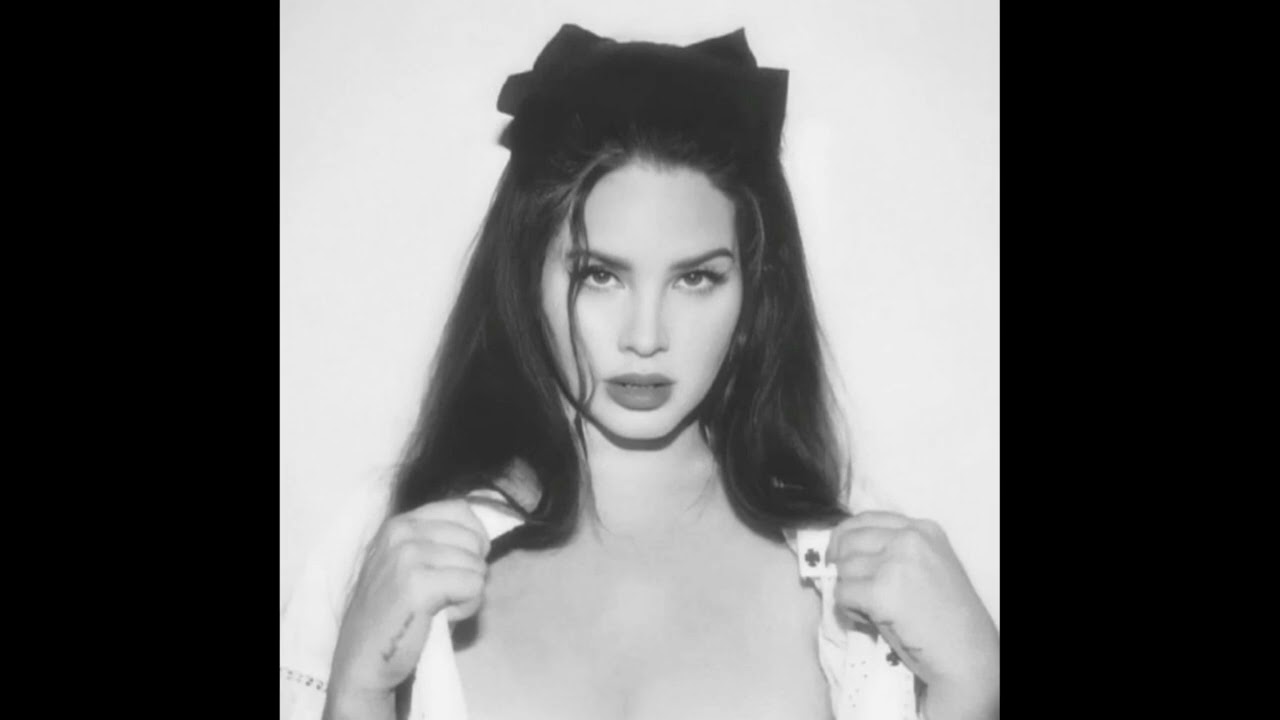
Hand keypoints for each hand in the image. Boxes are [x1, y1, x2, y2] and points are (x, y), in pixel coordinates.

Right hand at [326, 499, 491, 702]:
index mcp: (399, 523)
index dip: (474, 539)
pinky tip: (441, 618)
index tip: (460, 566)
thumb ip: (437, 544)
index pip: (460, 510)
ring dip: (468, 593)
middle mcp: (401, 532)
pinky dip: (466, 608)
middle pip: (474, 539)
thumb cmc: (393, 616)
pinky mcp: (418, 585)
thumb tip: (483, 538)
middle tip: (444, 595)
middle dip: (471, 570)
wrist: (361, 659)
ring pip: (476, 565)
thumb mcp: (407, 564)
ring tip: (439, 609)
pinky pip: (473, 587)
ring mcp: (408, 556)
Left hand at [827, 512, 998, 717]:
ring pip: (842, 569)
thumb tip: (841, 556)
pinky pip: (841, 594)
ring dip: (849, 592)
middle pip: (847, 541)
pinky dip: (849, 610)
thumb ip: (893, 552)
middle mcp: (910, 538)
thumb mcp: (927, 567)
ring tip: (872, 611)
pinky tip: (871, 620)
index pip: (865, 519)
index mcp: (923, 529)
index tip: (838, 558)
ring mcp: (896, 562)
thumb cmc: (947, 618)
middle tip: (854, 591)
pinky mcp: (882, 591)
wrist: (967, 654)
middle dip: (842, 567)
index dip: (844, 539)